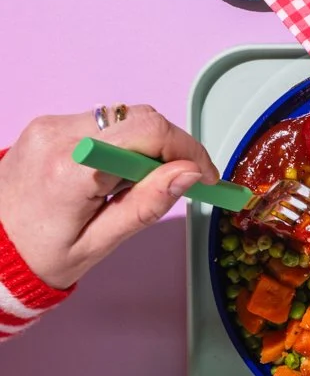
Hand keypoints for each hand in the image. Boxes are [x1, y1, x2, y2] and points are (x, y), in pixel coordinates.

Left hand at [0, 107, 218, 288]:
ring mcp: (50, 125)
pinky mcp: (46, 124)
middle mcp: (59, 136)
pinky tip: (111, 174)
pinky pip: (100, 122)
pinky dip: (119, 142)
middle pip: (140, 118)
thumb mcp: (97, 243)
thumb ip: (146, 204)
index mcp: (72, 170)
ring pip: (123, 117)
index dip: (188, 150)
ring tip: (136, 185)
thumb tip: (190, 173)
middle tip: (181, 181)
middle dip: (169, 148)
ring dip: (143, 144)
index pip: (150, 134)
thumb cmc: (37, 258)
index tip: (206, 176)